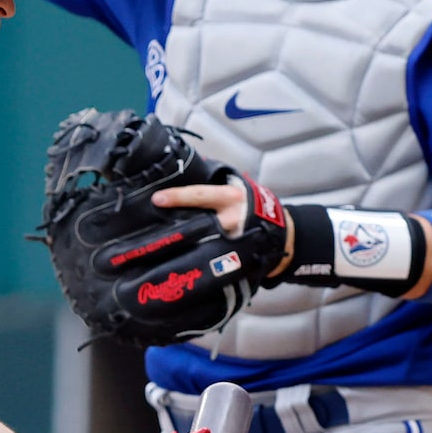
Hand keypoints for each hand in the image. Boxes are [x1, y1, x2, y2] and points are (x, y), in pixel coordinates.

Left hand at [154, 173, 294, 274]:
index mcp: (229, 198)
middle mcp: (229, 220)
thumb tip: (189, 171)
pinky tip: (178, 261)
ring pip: (200, 243)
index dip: (178, 197)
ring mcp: (230, 241)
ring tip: (159, 248)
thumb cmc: (252, 205)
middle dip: (175, 228)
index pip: (199, 195)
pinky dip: (194, 259)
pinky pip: (208, 258)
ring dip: (181, 245)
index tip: (157, 199)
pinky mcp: (231, 259)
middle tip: (151, 231)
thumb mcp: (237, 189)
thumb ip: (214, 186)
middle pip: (196, 224)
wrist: (280, 231)